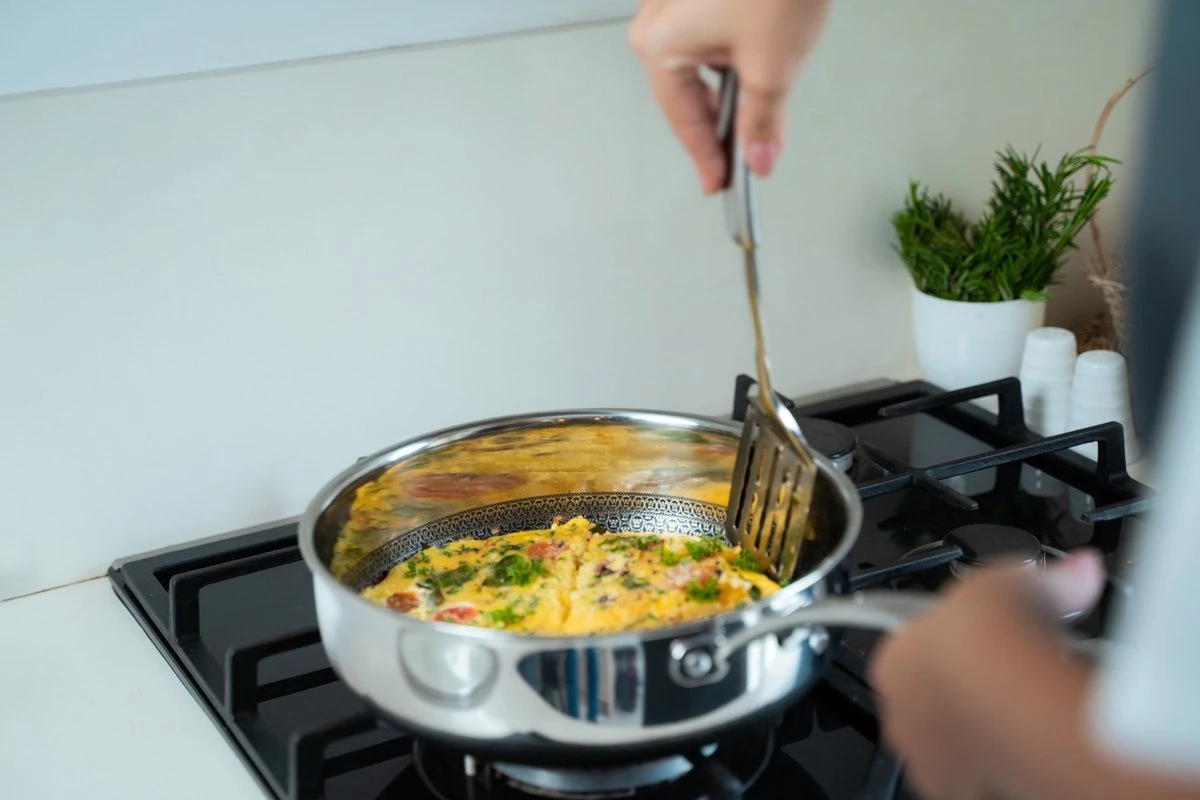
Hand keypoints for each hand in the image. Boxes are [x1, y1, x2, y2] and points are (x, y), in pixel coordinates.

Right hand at [628, 0, 830, 192]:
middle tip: (742, 160)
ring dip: (727, 92)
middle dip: (717, 126)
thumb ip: (763, 122)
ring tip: (759, 109)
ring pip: (698, 67)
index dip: (707, 160)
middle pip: (685, 94)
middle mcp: (656, 20)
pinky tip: (756, 68)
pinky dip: (731, 60)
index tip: (719, 184)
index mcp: (659, 44)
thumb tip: (758, 157)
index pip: (684, 121)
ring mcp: (673, 1)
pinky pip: (706, 38)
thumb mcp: (773, 66)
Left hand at [868, 550, 1106, 799]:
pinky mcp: (963, 791)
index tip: (989, 636)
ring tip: (1030, 708)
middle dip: (970, 686)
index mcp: (892, 662)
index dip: (957, 641)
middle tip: (1015, 672)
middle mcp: (901, 716)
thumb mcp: (1013, 582)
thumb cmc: (992, 639)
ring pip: (957, 739)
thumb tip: (1077, 571)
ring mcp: (931, 759)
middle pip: (935, 697)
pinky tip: (1033, 741)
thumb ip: (1043, 580)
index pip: (915, 649)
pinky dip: (1005, 758)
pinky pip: (982, 773)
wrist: (1017, 699)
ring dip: (985, 724)